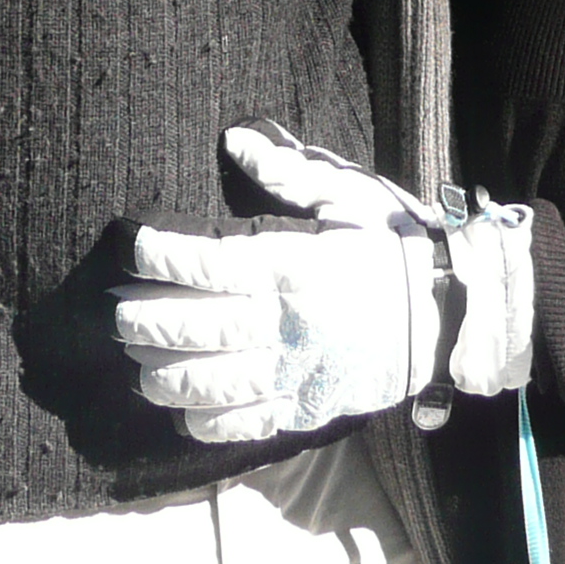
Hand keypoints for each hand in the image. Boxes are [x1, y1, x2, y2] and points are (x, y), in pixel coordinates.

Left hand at [109, 122, 535, 442]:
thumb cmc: (395, 246)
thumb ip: (289, 171)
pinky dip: (201, 418)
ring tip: (135, 358)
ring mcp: (293, 373)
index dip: (159, 255)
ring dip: (158, 372)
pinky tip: (179, 406)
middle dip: (142, 319)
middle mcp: (285, 325)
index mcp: (292, 267)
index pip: (205, 263)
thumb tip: (235, 139)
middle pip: (192, 328)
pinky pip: (241, 424)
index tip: (129, 244)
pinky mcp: (305, 408)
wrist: (451, 313)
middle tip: (113, 308)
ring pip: (206, 383)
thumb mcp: (349, 195)